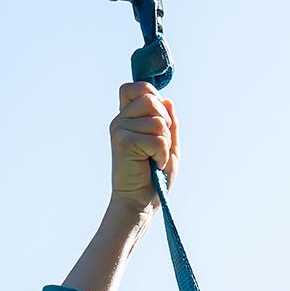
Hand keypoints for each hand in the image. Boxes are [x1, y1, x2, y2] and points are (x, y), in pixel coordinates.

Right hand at [109, 81, 178, 210]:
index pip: (137, 87)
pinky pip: (157, 138)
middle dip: (165, 123)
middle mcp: (121, 120)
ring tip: (155, 158)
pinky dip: (162, 154)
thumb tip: (167, 100)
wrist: (140, 203)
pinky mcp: (123, 142)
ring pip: (158, 121)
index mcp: (129, 117)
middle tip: (160, 146)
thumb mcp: (168, 144)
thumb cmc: (154, 177)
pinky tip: (154, 165)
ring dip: (165, 143)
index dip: (153, 95)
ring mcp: (120, 129)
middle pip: (151, 99)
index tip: (160, 120)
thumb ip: (169, 122)